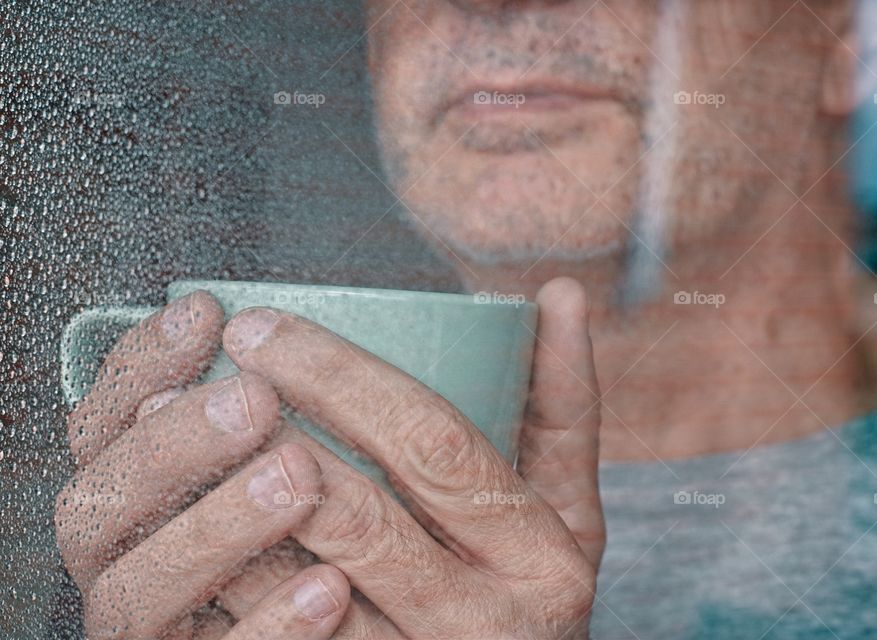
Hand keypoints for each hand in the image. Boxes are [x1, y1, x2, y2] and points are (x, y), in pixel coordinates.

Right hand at [55, 292, 350, 638]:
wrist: (317, 624)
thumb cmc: (301, 540)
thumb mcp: (268, 464)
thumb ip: (251, 425)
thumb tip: (280, 343)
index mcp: (129, 500)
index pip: (100, 427)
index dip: (139, 366)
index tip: (206, 314)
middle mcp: (121, 562)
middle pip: (97, 504)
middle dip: (170, 444)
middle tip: (253, 401)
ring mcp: (149, 626)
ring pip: (138, 587)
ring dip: (217, 525)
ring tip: (298, 478)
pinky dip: (270, 624)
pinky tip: (329, 587)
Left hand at [221, 277, 604, 637]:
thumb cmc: (534, 587)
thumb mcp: (570, 505)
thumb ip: (564, 404)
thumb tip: (563, 293)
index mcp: (543, 556)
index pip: (432, 444)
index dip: (342, 378)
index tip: (265, 327)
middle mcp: (485, 626)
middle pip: (358, 517)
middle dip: (270, 432)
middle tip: (206, 373)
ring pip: (300, 588)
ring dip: (226, 506)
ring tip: (174, 433)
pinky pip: (275, 638)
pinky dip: (228, 578)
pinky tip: (189, 523)